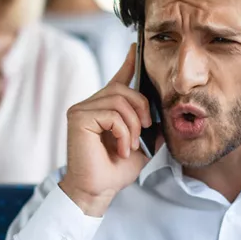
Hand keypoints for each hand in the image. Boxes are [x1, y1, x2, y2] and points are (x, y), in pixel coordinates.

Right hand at [59, 45, 152, 216]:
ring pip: (118, 100)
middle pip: (122, 88)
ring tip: (131, 145)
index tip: (135, 48)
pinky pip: (111, 113)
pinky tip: (121, 148)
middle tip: (146, 131)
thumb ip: (149, 130)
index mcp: (102, 109)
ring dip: (133, 125)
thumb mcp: (141, 148)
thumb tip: (162, 118)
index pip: (116, 80)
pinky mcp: (78, 118)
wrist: (97, 191)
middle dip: (141, 107)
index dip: (128, 63)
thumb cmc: (113, 172)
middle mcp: (88, 105)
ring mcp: (80, 110)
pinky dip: (123, 132)